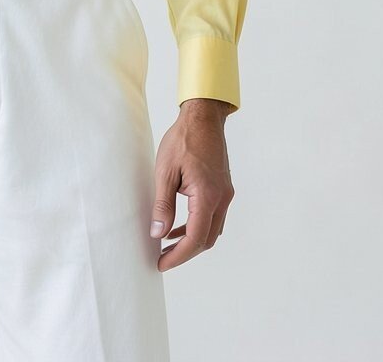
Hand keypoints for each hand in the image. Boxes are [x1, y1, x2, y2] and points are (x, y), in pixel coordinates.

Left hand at [149, 98, 233, 271]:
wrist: (203, 118)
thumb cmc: (182, 140)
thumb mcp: (165, 172)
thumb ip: (162, 205)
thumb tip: (157, 233)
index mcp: (207, 196)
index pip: (195, 238)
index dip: (178, 256)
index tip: (161, 264)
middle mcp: (221, 199)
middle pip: (206, 239)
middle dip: (185, 252)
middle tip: (163, 258)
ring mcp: (225, 193)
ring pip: (211, 229)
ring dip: (191, 240)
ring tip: (167, 244)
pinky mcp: (222, 188)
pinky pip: (212, 215)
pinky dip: (197, 225)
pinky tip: (178, 225)